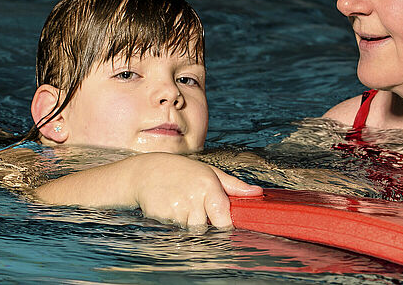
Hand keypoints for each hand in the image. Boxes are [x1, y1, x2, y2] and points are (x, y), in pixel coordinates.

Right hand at [129, 153, 260, 229]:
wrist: (145, 172)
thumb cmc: (182, 172)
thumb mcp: (209, 172)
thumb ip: (234, 186)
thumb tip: (258, 193)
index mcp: (208, 186)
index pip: (223, 219)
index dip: (224, 226)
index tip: (222, 225)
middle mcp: (193, 198)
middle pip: (204, 229)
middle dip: (202, 223)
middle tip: (194, 209)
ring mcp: (175, 209)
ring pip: (189, 231)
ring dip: (187, 224)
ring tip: (181, 206)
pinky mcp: (160, 216)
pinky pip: (174, 230)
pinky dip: (173, 224)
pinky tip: (169, 208)